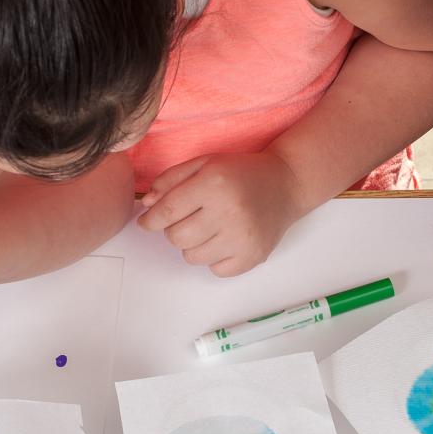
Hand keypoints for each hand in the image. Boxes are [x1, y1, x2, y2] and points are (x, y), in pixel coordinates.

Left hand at [136, 152, 303, 276]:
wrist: (286, 184)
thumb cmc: (241, 173)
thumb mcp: (204, 164)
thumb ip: (171, 180)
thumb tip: (147, 205)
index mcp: (214, 184)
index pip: (167, 212)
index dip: (150, 220)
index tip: (146, 223)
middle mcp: (229, 212)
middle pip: (176, 237)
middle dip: (174, 229)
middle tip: (188, 219)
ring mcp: (243, 238)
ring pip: (192, 257)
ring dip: (193, 245)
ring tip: (209, 228)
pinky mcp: (253, 257)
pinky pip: (215, 270)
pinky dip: (213, 258)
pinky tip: (225, 239)